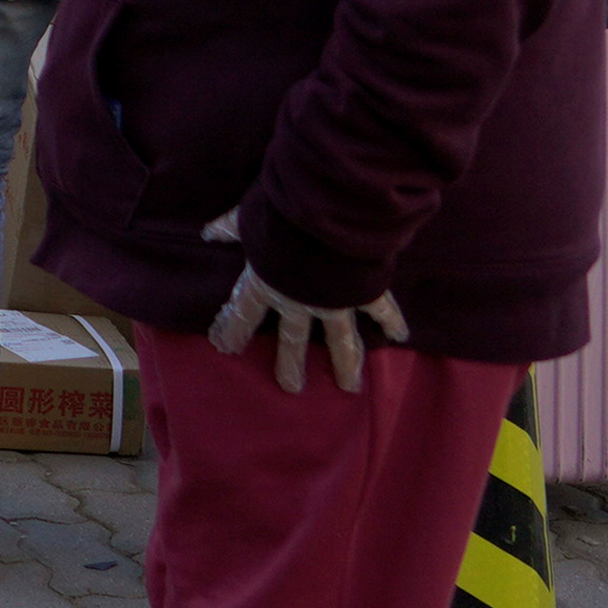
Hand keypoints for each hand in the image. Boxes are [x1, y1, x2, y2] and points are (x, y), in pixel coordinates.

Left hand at [201, 209, 406, 393]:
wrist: (323, 220)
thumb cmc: (280, 219)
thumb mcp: (247, 220)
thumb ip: (229, 228)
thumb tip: (207, 232)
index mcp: (266, 284)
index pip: (243, 313)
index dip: (232, 330)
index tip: (225, 348)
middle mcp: (299, 301)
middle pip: (292, 338)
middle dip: (290, 362)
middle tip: (291, 387)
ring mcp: (334, 302)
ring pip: (340, 340)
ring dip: (345, 363)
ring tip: (350, 387)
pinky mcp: (363, 293)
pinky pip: (382, 309)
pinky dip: (393, 319)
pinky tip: (401, 335)